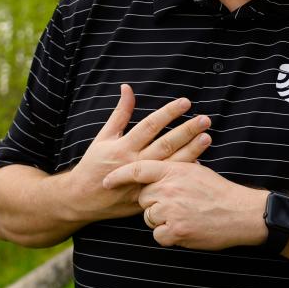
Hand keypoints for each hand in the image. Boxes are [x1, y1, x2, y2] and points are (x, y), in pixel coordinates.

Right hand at [63, 84, 210, 223]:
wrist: (82, 199)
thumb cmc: (93, 165)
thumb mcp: (103, 137)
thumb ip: (120, 113)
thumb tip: (127, 88)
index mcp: (123, 147)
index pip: (150, 126)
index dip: (168, 113)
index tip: (186, 103)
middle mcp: (134, 163)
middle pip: (165, 144)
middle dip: (186, 131)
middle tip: (205, 120)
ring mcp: (142, 182)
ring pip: (170, 165)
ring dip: (190, 151)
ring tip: (206, 138)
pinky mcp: (146, 196)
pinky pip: (168, 183)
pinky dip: (182, 174)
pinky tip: (199, 164)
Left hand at [103, 160, 266, 249]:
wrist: (241, 213)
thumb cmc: (218, 191)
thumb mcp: (195, 170)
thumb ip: (174, 167)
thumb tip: (159, 165)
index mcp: (173, 169)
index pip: (137, 170)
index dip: (119, 176)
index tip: (105, 182)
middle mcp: (169, 188)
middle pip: (143, 198)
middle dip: (153, 203)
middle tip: (174, 205)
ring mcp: (171, 210)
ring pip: (150, 217)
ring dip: (161, 220)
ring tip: (184, 217)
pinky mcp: (176, 231)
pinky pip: (159, 235)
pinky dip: (168, 236)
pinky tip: (184, 230)